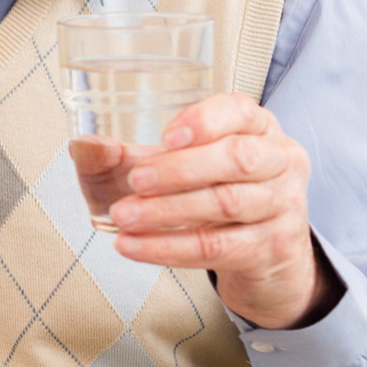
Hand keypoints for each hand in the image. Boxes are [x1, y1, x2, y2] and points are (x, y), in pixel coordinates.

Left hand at [108, 93, 342, 329]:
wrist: (260, 255)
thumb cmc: (206, 194)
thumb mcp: (163, 168)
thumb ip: (117, 155)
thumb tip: (85, 146)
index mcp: (255, 127)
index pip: (240, 111)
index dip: (205, 120)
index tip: (166, 135)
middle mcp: (278, 160)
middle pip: (237, 158)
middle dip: (180, 169)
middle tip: (135, 180)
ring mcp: (281, 205)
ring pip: (226, 203)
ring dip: (167, 211)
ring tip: (124, 216)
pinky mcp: (270, 248)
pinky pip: (217, 246)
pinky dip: (169, 247)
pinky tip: (134, 246)